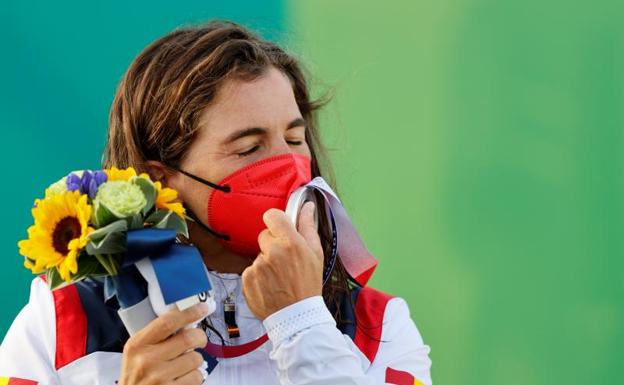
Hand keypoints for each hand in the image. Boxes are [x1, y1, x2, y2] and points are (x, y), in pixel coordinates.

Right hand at [118, 303, 209, 384]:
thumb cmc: (137, 376)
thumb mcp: (137, 352)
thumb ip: (157, 337)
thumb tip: (187, 321)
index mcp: (138, 344)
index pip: (168, 322)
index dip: (189, 313)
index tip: (203, 308)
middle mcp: (147, 360)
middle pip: (188, 338)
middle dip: (200, 337)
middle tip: (200, 340)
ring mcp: (159, 377)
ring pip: (195, 359)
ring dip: (195, 360)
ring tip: (184, 365)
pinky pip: (196, 377)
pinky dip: (195, 376)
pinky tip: (183, 378)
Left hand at [242, 201, 323, 319]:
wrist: (297, 316)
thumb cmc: (309, 284)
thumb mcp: (316, 254)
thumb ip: (308, 226)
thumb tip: (307, 206)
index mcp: (291, 243)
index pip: (272, 215)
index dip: (276, 222)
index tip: (280, 230)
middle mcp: (272, 252)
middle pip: (264, 236)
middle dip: (272, 245)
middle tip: (284, 261)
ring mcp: (258, 266)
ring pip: (259, 255)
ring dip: (266, 263)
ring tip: (278, 278)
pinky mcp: (247, 279)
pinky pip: (250, 270)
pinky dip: (257, 277)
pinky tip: (269, 286)